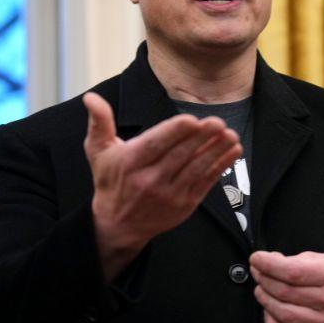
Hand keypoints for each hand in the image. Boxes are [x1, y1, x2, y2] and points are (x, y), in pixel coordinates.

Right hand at [83, 92, 241, 277]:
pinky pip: (206, 183)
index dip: (173, 132)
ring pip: (196, 169)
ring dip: (215, 151)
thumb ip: (99, 122)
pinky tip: (232, 151)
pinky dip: (221, 166)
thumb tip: (91, 98)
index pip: (154, 145)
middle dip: (200, 138)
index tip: (190, 119)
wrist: (118, 224)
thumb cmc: (110, 181)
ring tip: (230, 135)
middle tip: (217, 122)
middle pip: (179, 156)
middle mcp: (149, 180)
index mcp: (130, 163)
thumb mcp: (98, 151)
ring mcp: (169, 194)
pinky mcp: (185, 204)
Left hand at [250, 251, 323, 322]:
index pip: (292, 271)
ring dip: (265, 300)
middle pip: (284, 292)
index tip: (256, 258)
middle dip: (263, 280)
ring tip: (262, 290)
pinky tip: (270, 310)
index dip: (268, 264)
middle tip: (257, 272)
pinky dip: (271, 322)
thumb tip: (270, 261)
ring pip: (283, 314)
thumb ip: (298, 260)